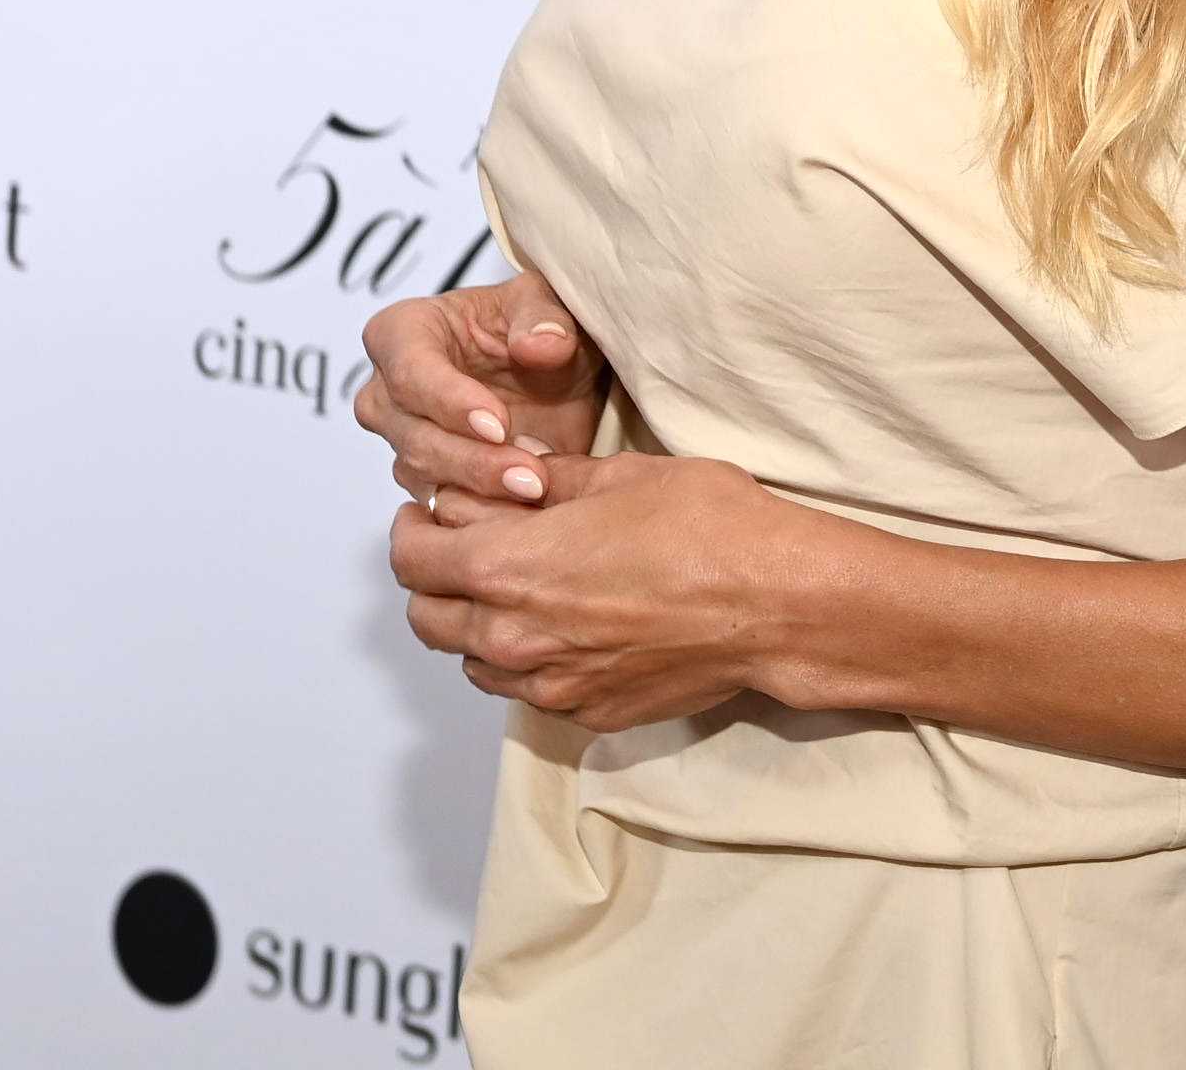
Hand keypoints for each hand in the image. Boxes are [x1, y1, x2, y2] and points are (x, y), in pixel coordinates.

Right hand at [356, 271, 605, 514]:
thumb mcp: (550, 304)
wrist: (552, 374)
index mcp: (401, 333)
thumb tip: (541, 344)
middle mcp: (386, 391)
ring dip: (482, 489)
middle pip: (415, 435)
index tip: (500, 425)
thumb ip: (544, 317)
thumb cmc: (535, 327)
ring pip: (425, 476)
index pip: (410, 372)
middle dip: (475, 459)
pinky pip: (440, 507)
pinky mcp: (425, 479)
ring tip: (536, 489)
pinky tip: (524, 509)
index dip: (452, 402)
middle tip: (530, 474)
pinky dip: (484, 511)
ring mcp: (402, 440)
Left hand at [390, 452, 807, 733]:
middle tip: (467, 546)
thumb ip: (553, 480)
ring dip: (478, 623)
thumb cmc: (709, 528)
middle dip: (435, 578)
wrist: (774, 602)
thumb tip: (516, 476)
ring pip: (471, 661)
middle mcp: (511, 635)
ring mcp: (547, 683)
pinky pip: (526, 691)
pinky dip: (528, 660)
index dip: (412, 528)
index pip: (412, 558)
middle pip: (425, 617)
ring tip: (522, 588)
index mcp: (508, 566)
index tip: (428, 513)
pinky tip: (569, 626)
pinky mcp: (584, 712)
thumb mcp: (625, 474)